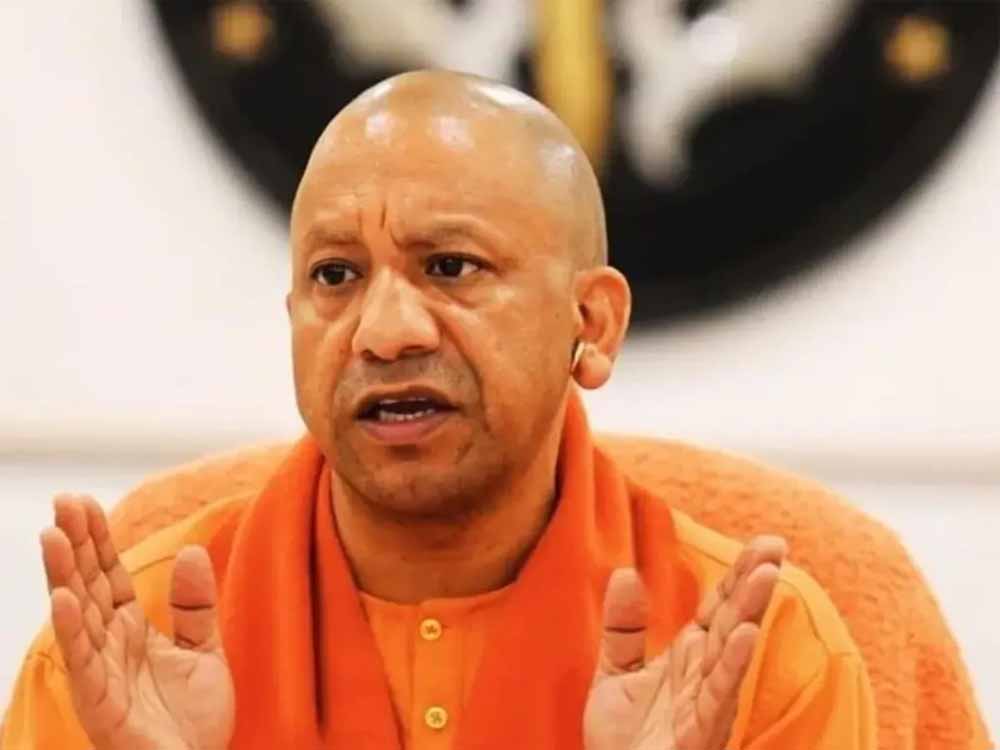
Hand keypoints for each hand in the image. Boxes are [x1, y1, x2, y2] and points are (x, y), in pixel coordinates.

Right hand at [40, 494, 234, 749]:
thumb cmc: (193, 719)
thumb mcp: (205, 650)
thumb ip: (196, 605)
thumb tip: (192, 549)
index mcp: (131, 630)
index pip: (108, 576)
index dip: (97, 539)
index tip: (83, 501)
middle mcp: (110, 646)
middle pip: (87, 585)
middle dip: (75, 544)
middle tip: (63, 500)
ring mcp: (102, 674)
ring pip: (78, 616)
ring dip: (64, 576)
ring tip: (52, 535)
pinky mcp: (101, 704)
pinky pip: (84, 663)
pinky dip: (72, 630)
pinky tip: (64, 599)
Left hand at [584, 536, 786, 749]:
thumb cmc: (624, 740)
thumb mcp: (617, 674)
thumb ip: (623, 627)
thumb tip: (624, 572)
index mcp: (689, 658)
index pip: (719, 608)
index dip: (738, 575)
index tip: (765, 542)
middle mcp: (704, 677)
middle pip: (732, 621)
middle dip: (753, 584)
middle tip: (777, 546)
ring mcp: (704, 705)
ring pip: (731, 652)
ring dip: (749, 613)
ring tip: (766, 575)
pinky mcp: (697, 734)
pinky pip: (717, 695)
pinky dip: (731, 664)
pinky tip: (745, 635)